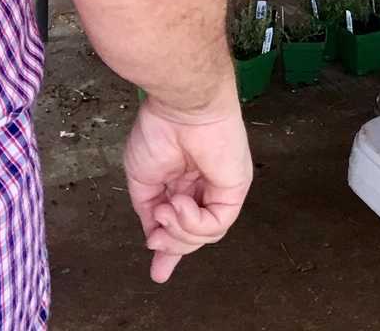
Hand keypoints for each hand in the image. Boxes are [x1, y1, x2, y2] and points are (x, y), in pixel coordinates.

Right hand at [123, 89, 252, 282]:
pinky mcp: (235, 189)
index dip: (170, 248)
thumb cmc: (160, 132)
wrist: (180, 107)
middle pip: (195, 234)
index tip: (159, 272)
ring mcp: (221, 188)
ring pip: (206, 235)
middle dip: (172, 245)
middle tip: (156, 237)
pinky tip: (180, 204)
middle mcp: (204, 187)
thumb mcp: (144, 181)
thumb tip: (153, 239)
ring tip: (167, 211)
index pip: (181, 223)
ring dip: (180, 232)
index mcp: (183, 182)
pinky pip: (217, 224)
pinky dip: (193, 223)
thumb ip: (150, 212)